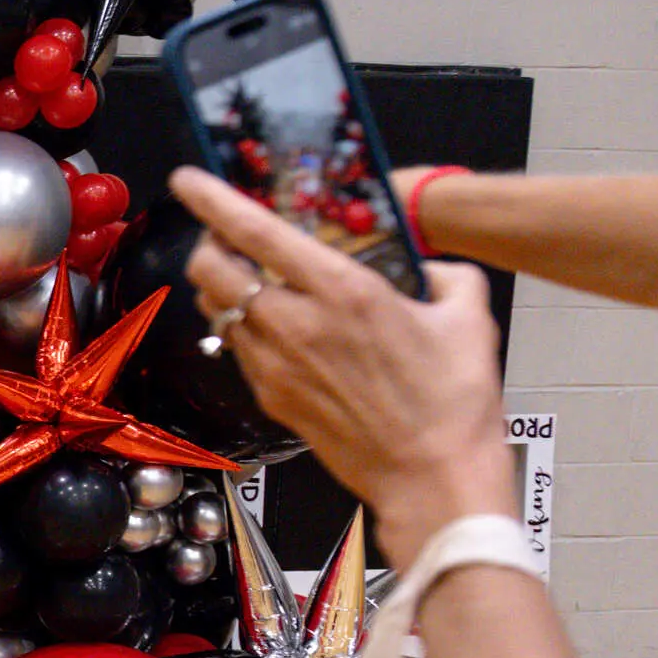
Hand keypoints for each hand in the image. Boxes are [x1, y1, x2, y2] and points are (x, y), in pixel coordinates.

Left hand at [172, 166, 517, 567]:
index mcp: (342, 291)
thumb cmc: (454, 402)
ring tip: (253, 280)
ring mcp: (275, 364)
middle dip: (209, 243)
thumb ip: (445, 275)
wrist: (433, 478)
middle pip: (211, 269)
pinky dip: (244, 329)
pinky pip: (239, 348)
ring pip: (216, 309)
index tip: (189, 178)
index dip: (212, 198)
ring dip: (223, 287)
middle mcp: (296, 324)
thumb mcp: (469, 317)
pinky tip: (278, 330)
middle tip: (229, 237)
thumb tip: (431, 266)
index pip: (254, 230)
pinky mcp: (270, 397)